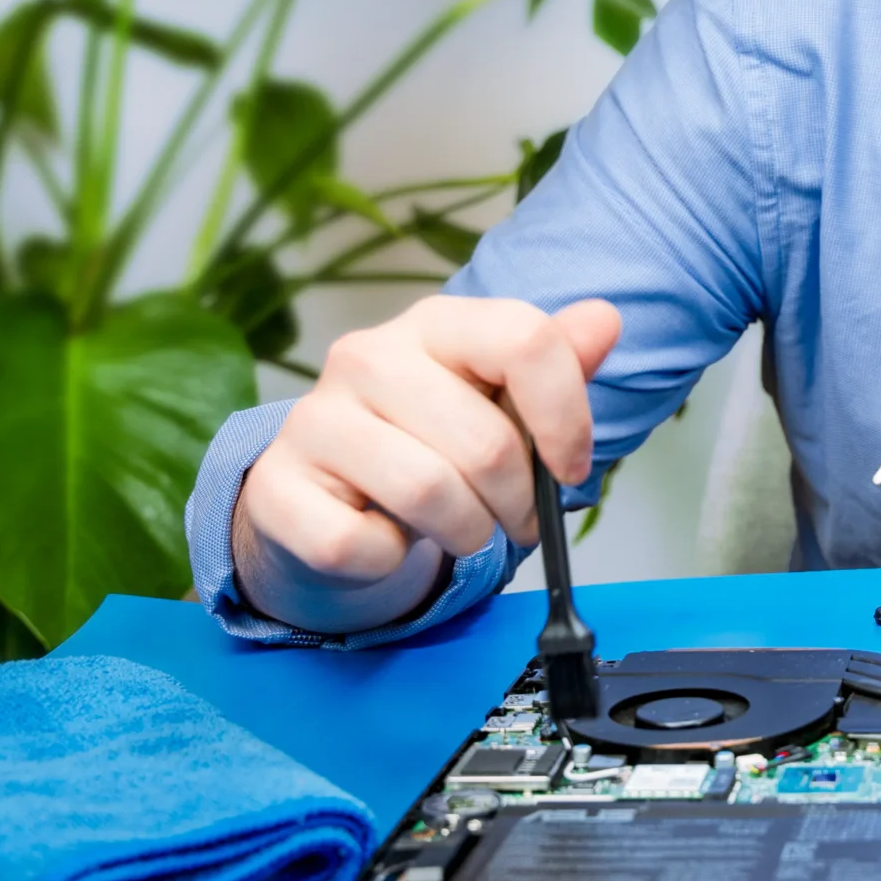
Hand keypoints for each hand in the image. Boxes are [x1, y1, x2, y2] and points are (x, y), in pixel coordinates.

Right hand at [232, 296, 621, 633]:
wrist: (329, 501)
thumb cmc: (430, 445)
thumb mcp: (499, 401)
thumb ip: (555, 363)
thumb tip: (605, 320)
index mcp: (435, 323)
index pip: (524, 340)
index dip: (567, 416)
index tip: (571, 468)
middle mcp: (367, 355)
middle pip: (486, 441)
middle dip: (518, 502)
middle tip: (513, 520)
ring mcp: (313, 417)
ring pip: (430, 493)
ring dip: (465, 534)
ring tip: (460, 529)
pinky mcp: (276, 484)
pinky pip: (362, 544)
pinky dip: (389, 560)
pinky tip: (385, 539)